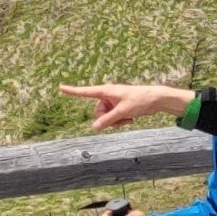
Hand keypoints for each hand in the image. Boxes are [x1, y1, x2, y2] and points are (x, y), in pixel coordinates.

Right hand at [60, 82, 194, 130]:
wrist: (155, 99)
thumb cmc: (139, 100)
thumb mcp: (122, 112)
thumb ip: (107, 120)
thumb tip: (93, 128)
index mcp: (106, 91)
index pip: (85, 92)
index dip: (72, 91)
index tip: (60, 87)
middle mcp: (107, 96)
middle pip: (97, 112)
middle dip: (107, 119)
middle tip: (121, 118)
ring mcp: (113, 102)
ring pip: (106, 118)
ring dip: (115, 122)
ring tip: (128, 118)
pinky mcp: (119, 108)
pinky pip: (113, 119)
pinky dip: (120, 121)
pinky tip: (131, 118)